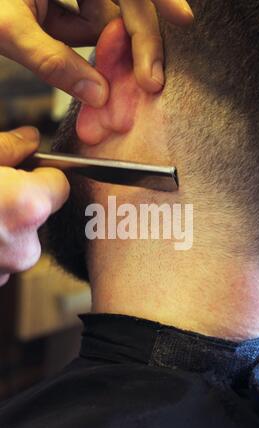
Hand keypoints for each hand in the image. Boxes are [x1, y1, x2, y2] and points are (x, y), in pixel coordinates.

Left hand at [0, 1, 192, 106]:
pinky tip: (97, 84)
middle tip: (149, 83)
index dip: (156, 12)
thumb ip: (54, 61)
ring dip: (112, 61)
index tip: (176, 35)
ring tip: (121, 95)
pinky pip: (81, 31)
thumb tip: (97, 95)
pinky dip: (89, 60)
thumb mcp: (10, 27)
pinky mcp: (53, 7)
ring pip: (104, 24)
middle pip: (123, 6)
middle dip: (136, 47)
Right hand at [0, 127, 69, 286]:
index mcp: (27, 206)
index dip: (44, 176)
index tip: (29, 172)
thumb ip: (8, 147)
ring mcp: (9, 267)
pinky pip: (5, 255)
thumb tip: (30, 139)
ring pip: (23, 237)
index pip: (63, 185)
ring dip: (7, 226)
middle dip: (23, 203)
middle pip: (43, 214)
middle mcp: (26, 244)